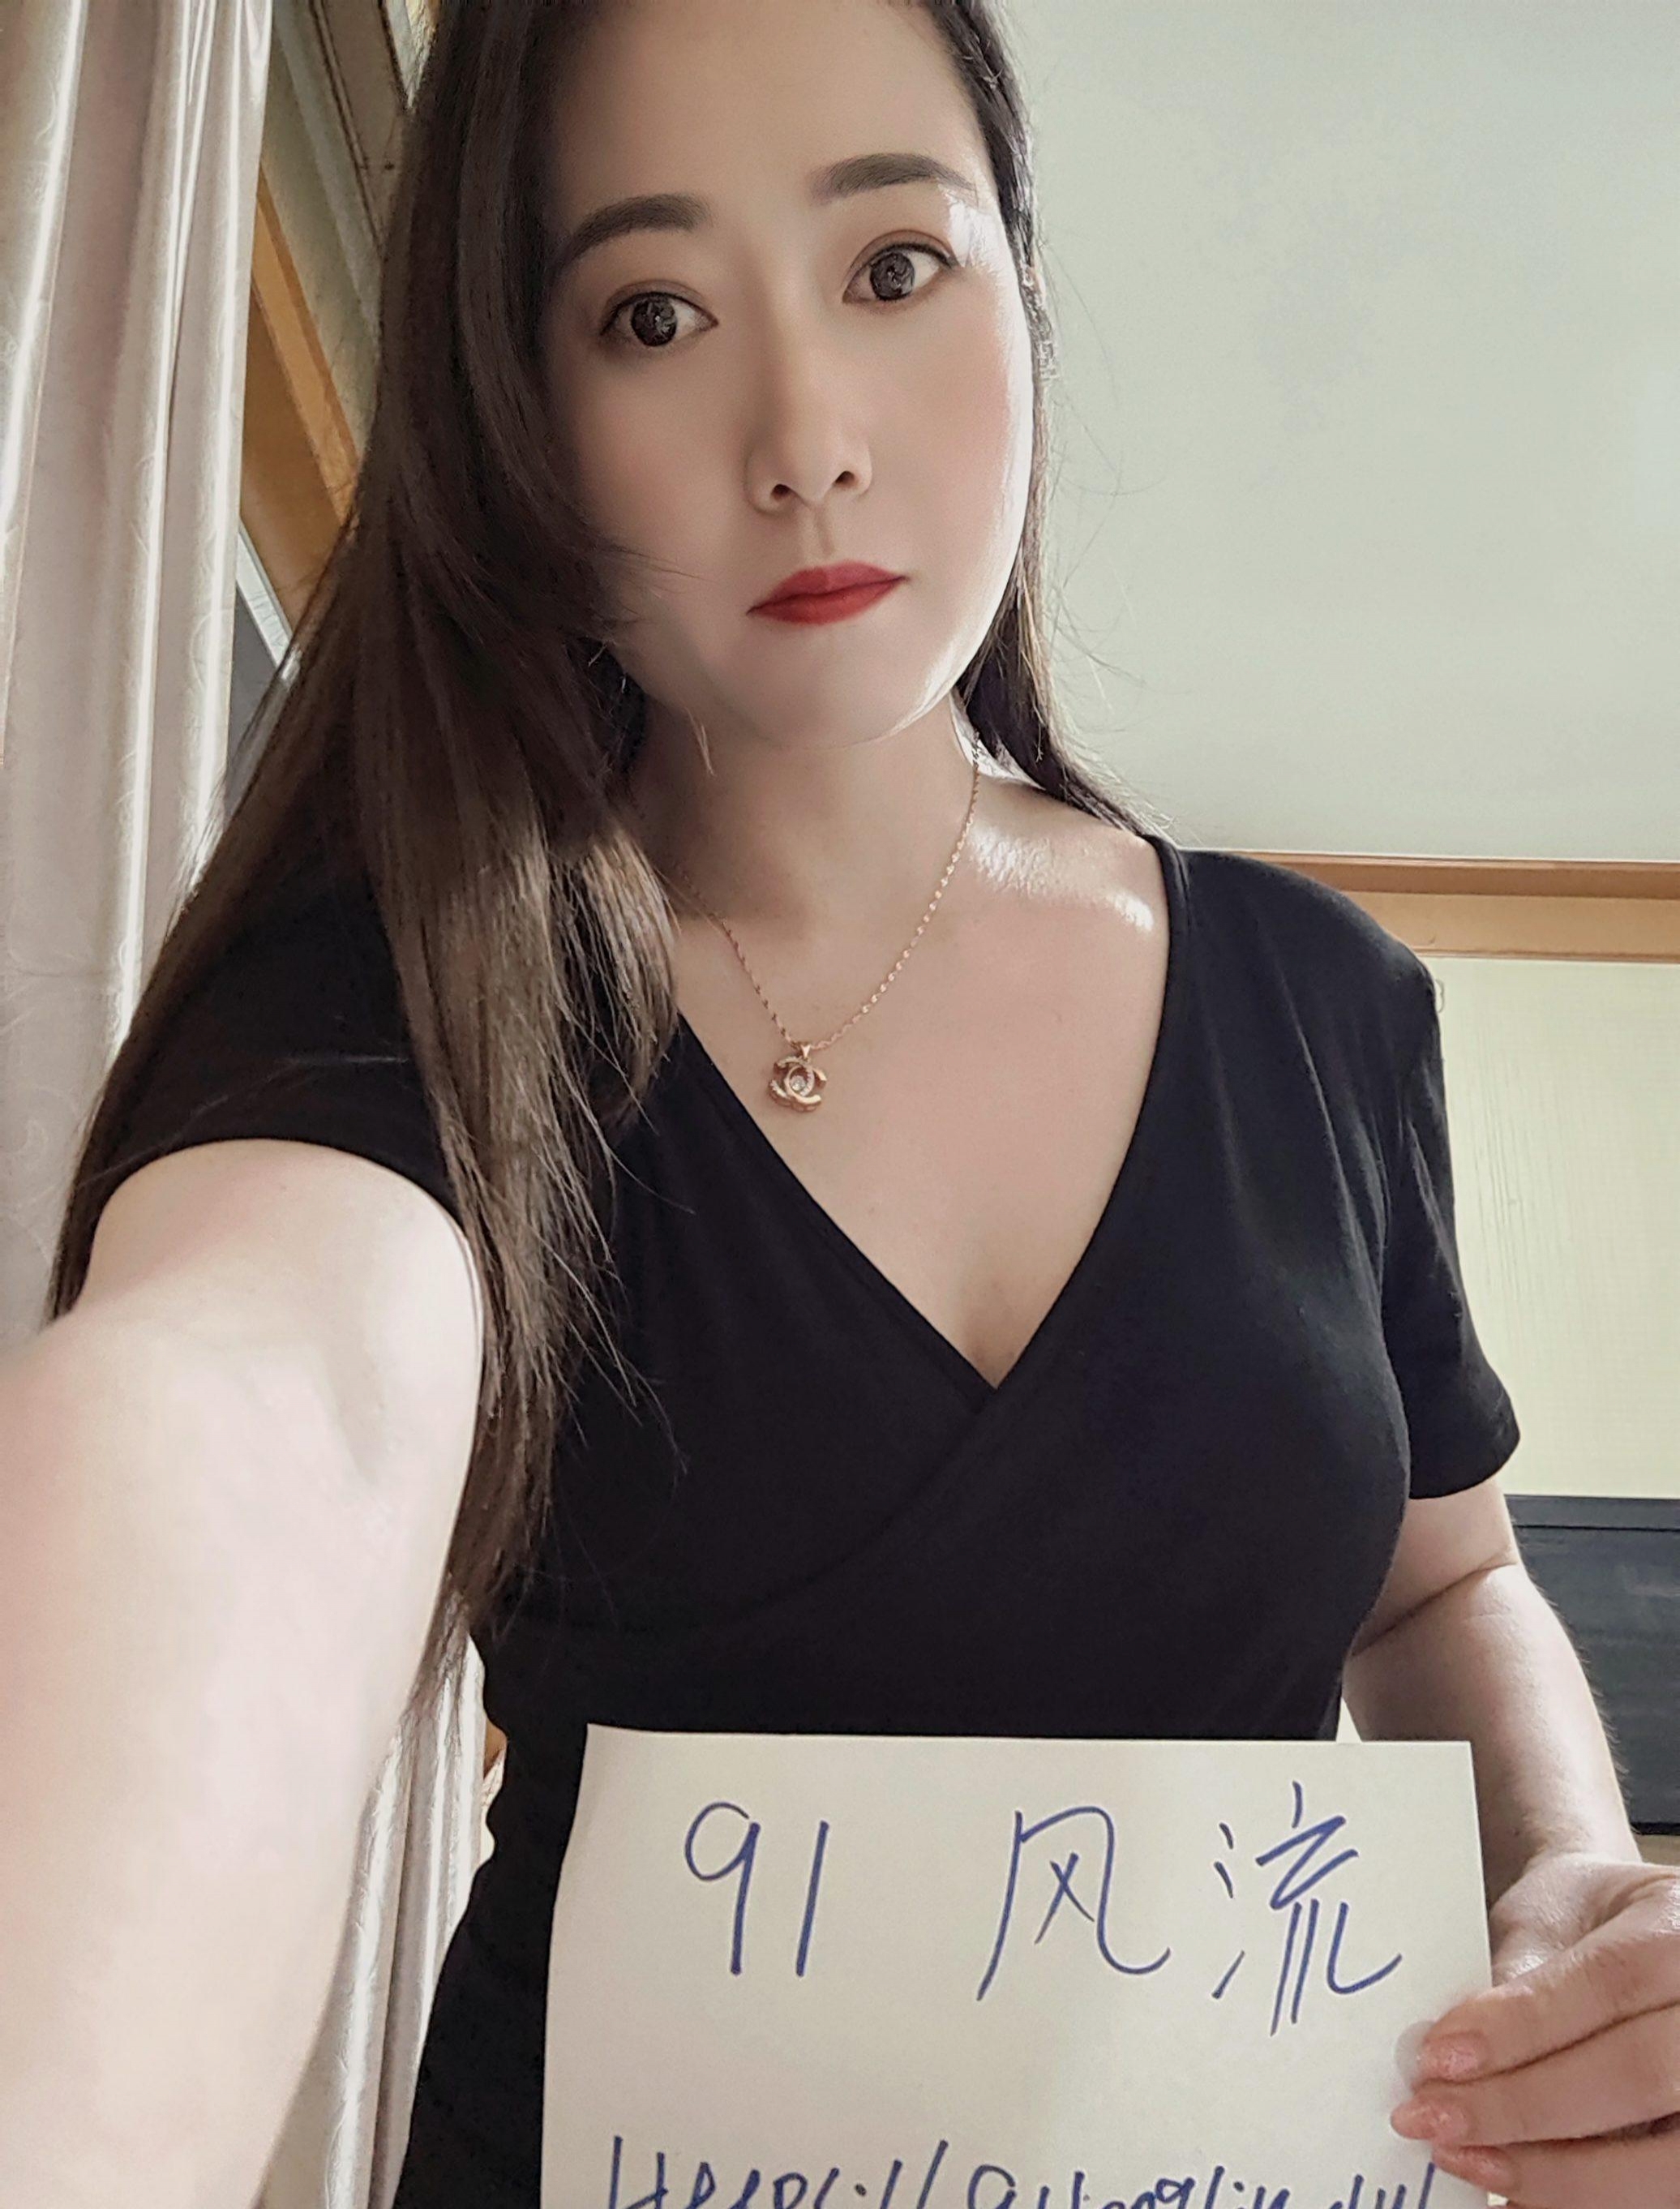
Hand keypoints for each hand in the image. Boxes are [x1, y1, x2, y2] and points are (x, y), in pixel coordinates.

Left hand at [1388, 1850, 1679, 2203]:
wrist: (1623, 1929)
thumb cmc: (1581, 1917)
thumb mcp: (1544, 1916)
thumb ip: (1515, 1978)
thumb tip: (1451, 2054)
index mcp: (1677, 1929)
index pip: (1611, 1983)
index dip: (1523, 2026)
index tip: (1441, 2056)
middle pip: (1641, 2075)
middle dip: (1526, 2106)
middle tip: (1436, 2114)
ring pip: (1664, 2159)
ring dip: (1555, 2170)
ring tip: (1465, 2156)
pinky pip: (1656, 2194)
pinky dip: (1578, 2199)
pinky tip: (1513, 2191)